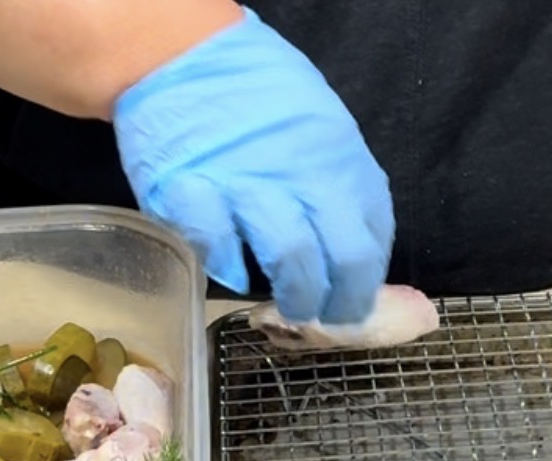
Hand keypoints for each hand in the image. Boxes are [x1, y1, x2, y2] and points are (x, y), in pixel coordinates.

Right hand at [113, 7, 392, 324]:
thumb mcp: (324, 132)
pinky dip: (230, 268)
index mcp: (342, 159)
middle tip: (324, 316)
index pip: (373, 240)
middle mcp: (304, 171)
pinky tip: (234, 270)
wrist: (179, 53)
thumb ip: (343, 190)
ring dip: (294, 297)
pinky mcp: (194, 190)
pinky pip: (220, 247)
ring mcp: (249, 180)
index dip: (366, 284)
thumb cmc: (259, 101)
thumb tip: (362, 262)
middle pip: (344, 257)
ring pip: (291, 258)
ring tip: (288, 307)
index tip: (354, 301)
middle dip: (339, 303)